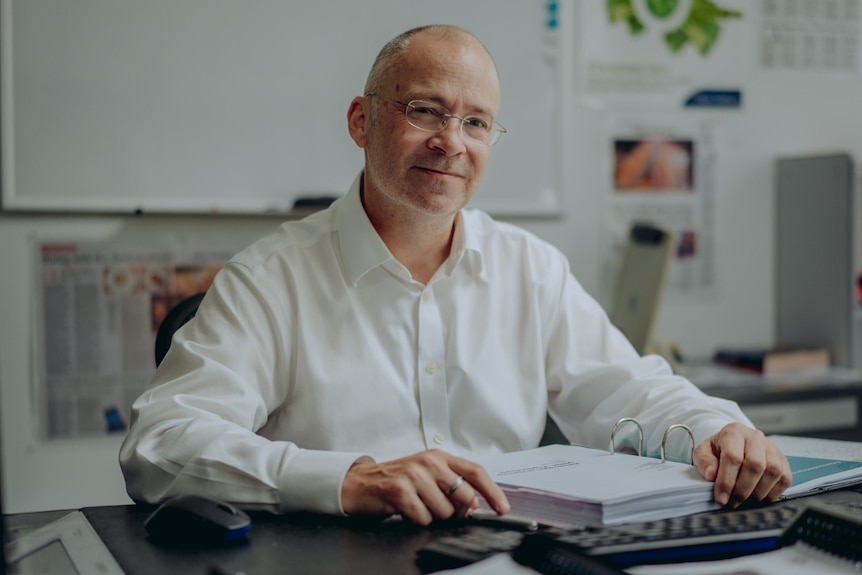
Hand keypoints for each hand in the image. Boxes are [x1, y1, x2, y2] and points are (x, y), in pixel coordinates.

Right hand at [340, 449, 509, 524]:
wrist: (360, 482)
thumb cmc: (396, 480)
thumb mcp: (426, 476)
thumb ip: (451, 484)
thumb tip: (476, 504)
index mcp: (439, 457)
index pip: (475, 472)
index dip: (493, 491)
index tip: (502, 508)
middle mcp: (429, 462)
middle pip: (464, 497)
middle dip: (457, 512)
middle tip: (440, 510)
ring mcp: (414, 475)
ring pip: (445, 512)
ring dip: (433, 516)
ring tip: (417, 506)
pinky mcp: (401, 491)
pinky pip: (424, 518)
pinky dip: (418, 520)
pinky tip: (407, 510)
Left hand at [693, 422, 791, 507]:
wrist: (736, 444)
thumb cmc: (719, 450)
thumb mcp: (703, 451)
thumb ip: (704, 461)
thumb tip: (711, 474)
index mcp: (734, 432)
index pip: (733, 457)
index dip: (726, 481)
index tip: (720, 498)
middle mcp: (756, 437)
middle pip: (755, 465)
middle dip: (742, 490)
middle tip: (732, 503)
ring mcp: (772, 449)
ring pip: (772, 473)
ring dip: (756, 493)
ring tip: (743, 501)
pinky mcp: (784, 462)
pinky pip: (783, 480)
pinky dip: (770, 494)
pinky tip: (756, 497)